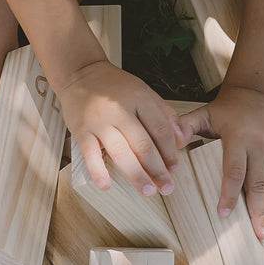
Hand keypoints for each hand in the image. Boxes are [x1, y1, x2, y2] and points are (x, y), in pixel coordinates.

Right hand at [57, 60, 183, 197]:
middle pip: (143, 145)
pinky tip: (106, 185)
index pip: (160, 130)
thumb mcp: (144, 92)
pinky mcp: (81, 130)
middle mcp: (119, 110)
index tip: (175, 169)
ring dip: (136, 175)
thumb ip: (164, 114)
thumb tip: (183, 139)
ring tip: (147, 191)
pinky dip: (98, 172)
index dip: (170, 152)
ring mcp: (99, 121)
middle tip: (166, 188)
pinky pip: (91, 155)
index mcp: (139, 98)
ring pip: (121, 153)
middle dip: (157, 170)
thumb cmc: (114, 86)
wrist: (80, 73)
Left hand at [178, 84, 263, 239]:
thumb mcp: (203, 114)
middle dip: (258, 210)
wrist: (256, 92)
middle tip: (257, 234)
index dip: (230, 194)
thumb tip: (171, 140)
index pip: (234, 171)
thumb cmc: (225, 108)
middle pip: (258, 183)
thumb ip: (186, 126)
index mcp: (238, 138)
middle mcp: (259, 146)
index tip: (224, 214)